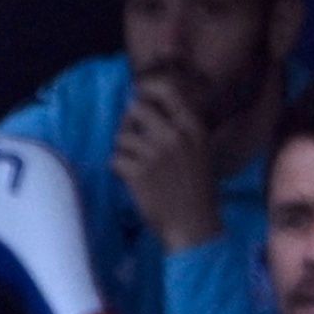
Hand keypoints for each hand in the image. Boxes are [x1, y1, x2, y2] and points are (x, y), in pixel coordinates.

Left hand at [112, 76, 221, 251]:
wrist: (193, 225)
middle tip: (134, 139)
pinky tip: (133, 179)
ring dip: (124, 150)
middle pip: (136, 109)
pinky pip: (115, 159)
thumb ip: (177, 126)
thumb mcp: (199, 150)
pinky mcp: (138, 171)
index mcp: (194, 128)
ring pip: (122, 136)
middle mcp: (175, 135)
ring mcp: (156, 153)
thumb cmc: (195, 188)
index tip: (139, 92)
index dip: (147, 87)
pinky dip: (119, 169)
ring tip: (137, 165)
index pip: (168, 90)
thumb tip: (140, 102)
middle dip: (129, 122)